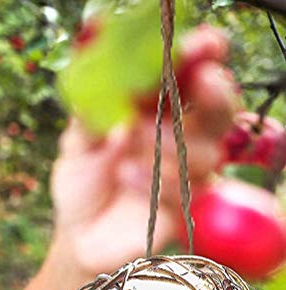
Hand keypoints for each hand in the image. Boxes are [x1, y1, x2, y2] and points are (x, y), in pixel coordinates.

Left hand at [51, 24, 240, 275]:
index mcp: (152, 115)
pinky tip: (126, 178)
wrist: (78, 236)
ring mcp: (184, 175)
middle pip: (218, 113)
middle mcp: (176, 140)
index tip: (200, 48)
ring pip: (209, 152)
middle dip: (213, 96)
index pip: (185, 80)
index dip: (196, 59)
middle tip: (201, 83)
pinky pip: (190, 190)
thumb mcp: (76, 146)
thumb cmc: (80, 185)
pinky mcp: (184, 209)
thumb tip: (120, 98)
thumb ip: (93, 118)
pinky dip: (159, 182)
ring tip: (125, 154)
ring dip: (169, 146)